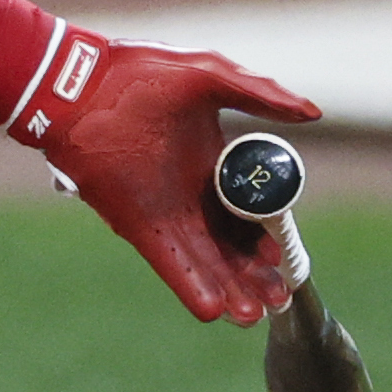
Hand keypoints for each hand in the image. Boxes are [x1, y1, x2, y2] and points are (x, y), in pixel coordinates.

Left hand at [20, 29, 322, 325]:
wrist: (77, 85)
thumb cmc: (139, 73)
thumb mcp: (209, 76)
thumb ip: (260, 94)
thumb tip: (313, 113)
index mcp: (208, 164)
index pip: (243, 212)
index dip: (263, 238)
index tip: (282, 258)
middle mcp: (187, 195)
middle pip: (228, 246)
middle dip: (252, 276)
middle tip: (278, 300)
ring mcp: (162, 212)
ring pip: (202, 261)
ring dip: (226, 290)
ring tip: (252, 318)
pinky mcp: (136, 224)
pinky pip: (168, 261)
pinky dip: (189, 285)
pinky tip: (211, 310)